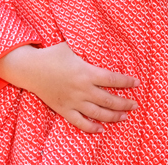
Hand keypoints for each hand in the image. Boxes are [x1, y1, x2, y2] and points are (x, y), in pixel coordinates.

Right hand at [0, 42, 138, 132]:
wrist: (31, 69)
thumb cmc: (53, 54)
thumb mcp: (73, 46)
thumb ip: (89, 47)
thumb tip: (103, 38)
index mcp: (86, 72)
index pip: (111, 79)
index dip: (126, 82)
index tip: (137, 83)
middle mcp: (81, 89)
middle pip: (108, 99)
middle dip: (124, 103)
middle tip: (135, 105)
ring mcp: (72, 101)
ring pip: (97, 113)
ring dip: (112, 116)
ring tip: (124, 116)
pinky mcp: (63, 110)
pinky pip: (79, 122)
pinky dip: (91, 128)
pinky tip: (101, 129)